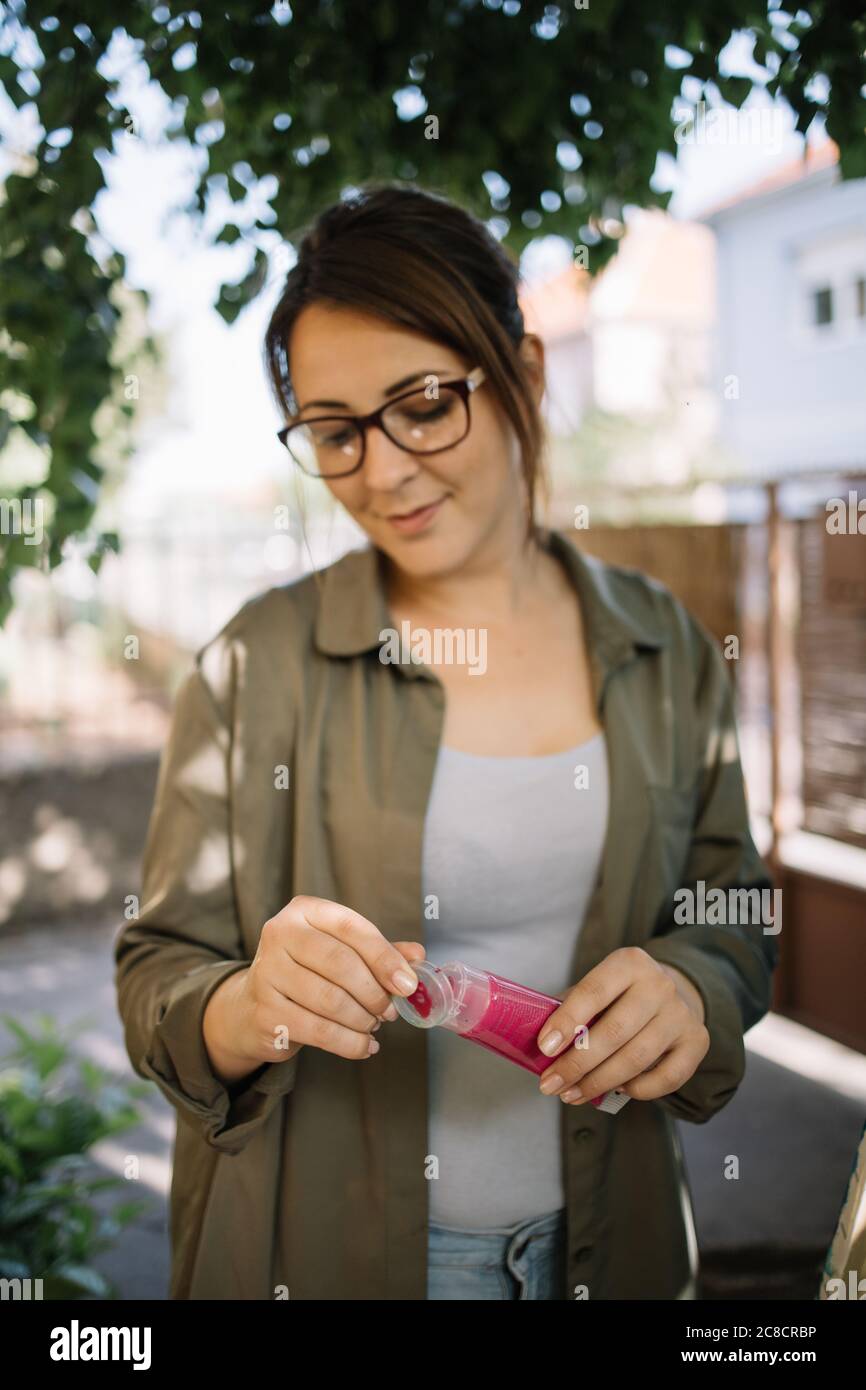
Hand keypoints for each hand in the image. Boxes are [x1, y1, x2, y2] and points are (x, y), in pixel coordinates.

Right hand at [202, 895, 424, 1083]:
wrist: (254, 1006)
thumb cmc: (308, 972)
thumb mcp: (342, 951)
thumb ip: (380, 951)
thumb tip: (418, 956)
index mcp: (304, 910)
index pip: (353, 928)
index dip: (385, 957)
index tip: (409, 984)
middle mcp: (280, 934)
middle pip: (342, 965)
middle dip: (375, 993)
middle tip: (390, 1011)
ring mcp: (267, 972)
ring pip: (332, 1001)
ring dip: (363, 1019)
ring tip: (374, 1025)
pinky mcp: (265, 1012)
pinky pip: (320, 1031)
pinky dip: (350, 1043)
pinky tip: (364, 1046)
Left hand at [536, 947, 709, 1104]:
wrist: (674, 992)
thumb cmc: (621, 995)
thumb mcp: (597, 987)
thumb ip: (571, 1010)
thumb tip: (539, 1049)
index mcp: (629, 963)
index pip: (593, 992)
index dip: (567, 1022)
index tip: (544, 1048)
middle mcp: (660, 985)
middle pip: (614, 1031)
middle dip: (577, 1064)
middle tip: (550, 1084)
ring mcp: (681, 1014)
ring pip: (636, 1058)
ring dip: (599, 1083)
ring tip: (572, 1094)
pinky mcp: (697, 1041)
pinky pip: (666, 1077)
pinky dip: (637, 1090)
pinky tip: (616, 1090)